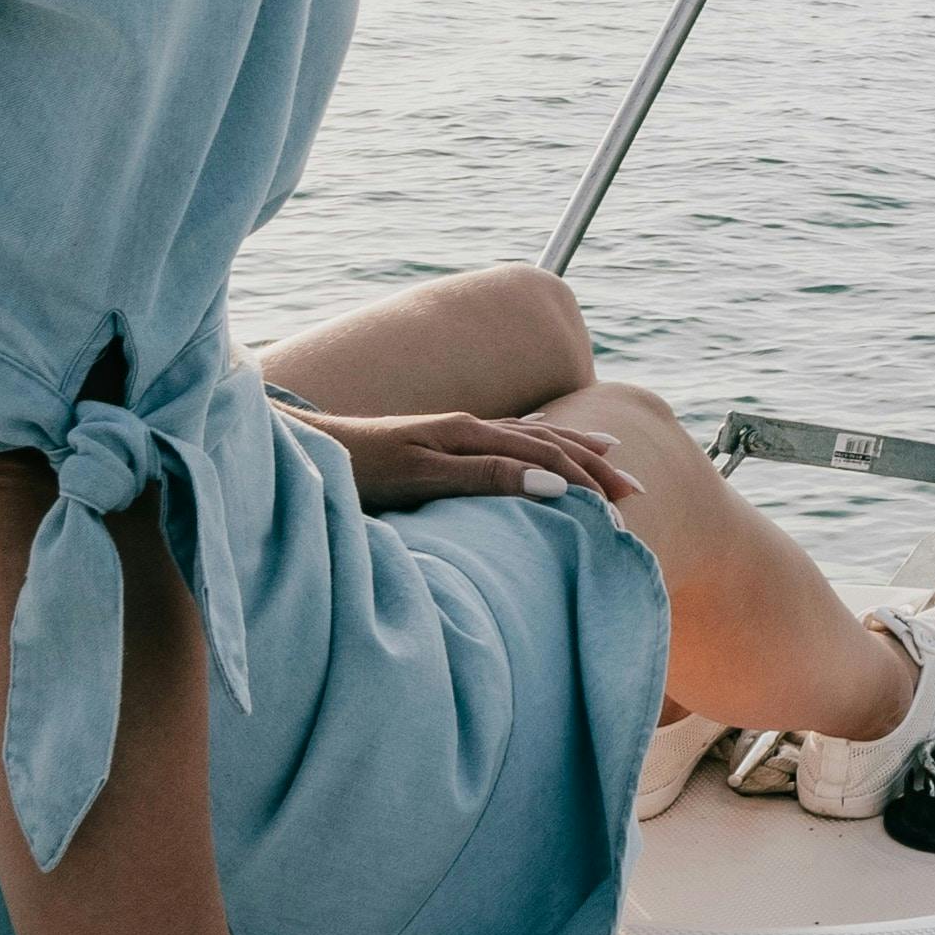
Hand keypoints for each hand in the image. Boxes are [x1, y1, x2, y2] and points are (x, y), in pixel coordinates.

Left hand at [303, 405, 634, 514]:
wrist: (300, 448)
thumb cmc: (352, 470)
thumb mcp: (421, 479)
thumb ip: (485, 478)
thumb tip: (554, 484)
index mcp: (468, 434)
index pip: (546, 454)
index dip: (587, 479)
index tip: (624, 507)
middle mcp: (466, 427)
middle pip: (546, 441)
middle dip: (592, 463)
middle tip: (635, 488)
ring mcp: (451, 432)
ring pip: (529, 436)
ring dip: (572, 447)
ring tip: (609, 452)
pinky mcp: (435, 443)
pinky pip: (504, 437)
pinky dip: (536, 440)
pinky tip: (539, 441)